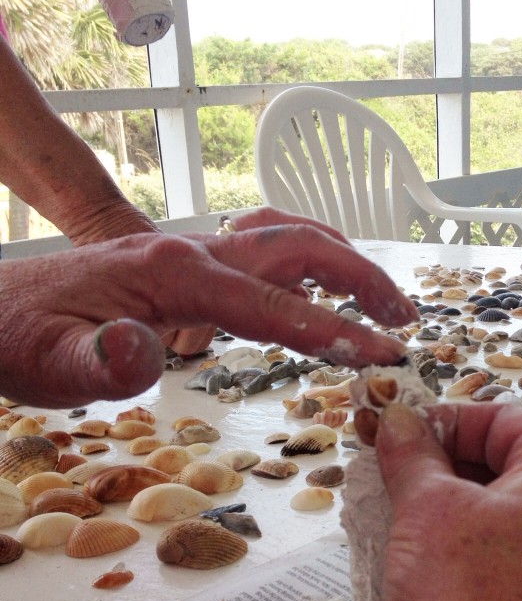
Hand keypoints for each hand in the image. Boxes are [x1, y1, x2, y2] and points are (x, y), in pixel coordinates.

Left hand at [0, 225, 414, 407]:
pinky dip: (306, 265)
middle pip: (298, 245)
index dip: (333, 329)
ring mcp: (191, 251)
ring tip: (381, 300)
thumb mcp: (48, 365)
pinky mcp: (185, 264)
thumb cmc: (20, 338)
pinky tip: (317, 293)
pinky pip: (260, 252)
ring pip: (285, 236)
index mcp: (172, 274)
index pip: (272, 304)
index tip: (382, 353)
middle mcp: (191, 251)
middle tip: (404, 319)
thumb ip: (97, 362)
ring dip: (342, 260)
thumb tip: (141, 353)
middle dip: (360, 278)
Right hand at [162, 404, 521, 600]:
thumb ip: (412, 454)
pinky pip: (507, 564)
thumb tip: (398, 418)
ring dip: (448, 515)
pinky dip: (465, 557)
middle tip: (387, 480)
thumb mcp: (428, 509)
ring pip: (503, 520)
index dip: (445, 420)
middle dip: (443, 470)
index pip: (506, 419)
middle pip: (508, 469)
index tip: (395, 434)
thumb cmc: (465, 596)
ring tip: (396, 526)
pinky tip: (423, 575)